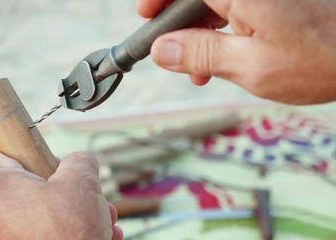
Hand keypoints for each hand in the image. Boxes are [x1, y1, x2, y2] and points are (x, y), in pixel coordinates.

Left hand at [0, 150, 122, 239]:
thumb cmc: (68, 233)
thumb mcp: (82, 182)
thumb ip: (79, 161)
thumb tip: (79, 162)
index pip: (2, 153)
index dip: (32, 153)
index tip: (55, 165)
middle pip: (31, 186)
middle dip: (70, 190)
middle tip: (92, 197)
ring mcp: (0, 239)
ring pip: (42, 213)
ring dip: (77, 213)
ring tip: (104, 221)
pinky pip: (42, 235)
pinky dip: (67, 233)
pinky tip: (98, 237)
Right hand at [137, 0, 335, 104]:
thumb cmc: (322, 59)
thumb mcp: (250, 66)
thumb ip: (200, 54)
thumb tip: (161, 51)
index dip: (156, 1)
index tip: (145, 19)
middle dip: (176, 22)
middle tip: (168, 52)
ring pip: (214, 2)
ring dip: (199, 31)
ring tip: (196, 69)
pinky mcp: (272, 2)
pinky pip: (236, 6)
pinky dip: (222, 30)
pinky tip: (220, 57)